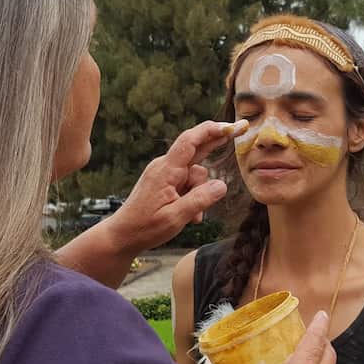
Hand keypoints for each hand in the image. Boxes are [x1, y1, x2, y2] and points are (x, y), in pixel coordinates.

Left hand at [97, 119, 247, 256]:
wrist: (122, 236)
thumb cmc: (145, 227)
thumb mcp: (175, 217)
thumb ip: (200, 200)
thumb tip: (222, 185)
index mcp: (166, 171)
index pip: (190, 141)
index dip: (211, 131)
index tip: (230, 126)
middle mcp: (165, 167)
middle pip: (197, 149)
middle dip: (217, 142)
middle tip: (241, 129)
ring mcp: (165, 174)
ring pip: (196, 174)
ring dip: (200, 193)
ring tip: (192, 216)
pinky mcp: (165, 182)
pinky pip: (187, 183)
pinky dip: (193, 196)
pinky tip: (189, 216)